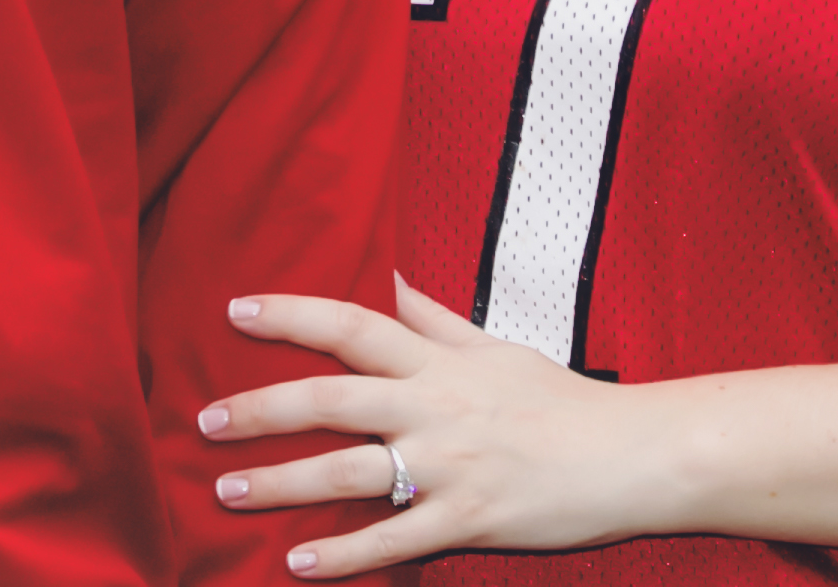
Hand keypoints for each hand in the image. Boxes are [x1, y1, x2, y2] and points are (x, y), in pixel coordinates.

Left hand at [200, 280, 682, 575]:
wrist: (633, 454)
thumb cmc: (561, 400)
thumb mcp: (496, 347)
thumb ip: (436, 319)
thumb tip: (392, 279)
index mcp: (439, 362)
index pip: (353, 325)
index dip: (292, 315)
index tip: (236, 311)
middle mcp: (434, 409)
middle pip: (331, 401)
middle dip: (262, 410)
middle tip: (204, 422)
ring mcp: (450, 467)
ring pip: (349, 474)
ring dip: (282, 483)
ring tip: (227, 490)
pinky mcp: (468, 519)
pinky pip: (394, 540)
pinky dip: (343, 555)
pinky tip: (297, 565)